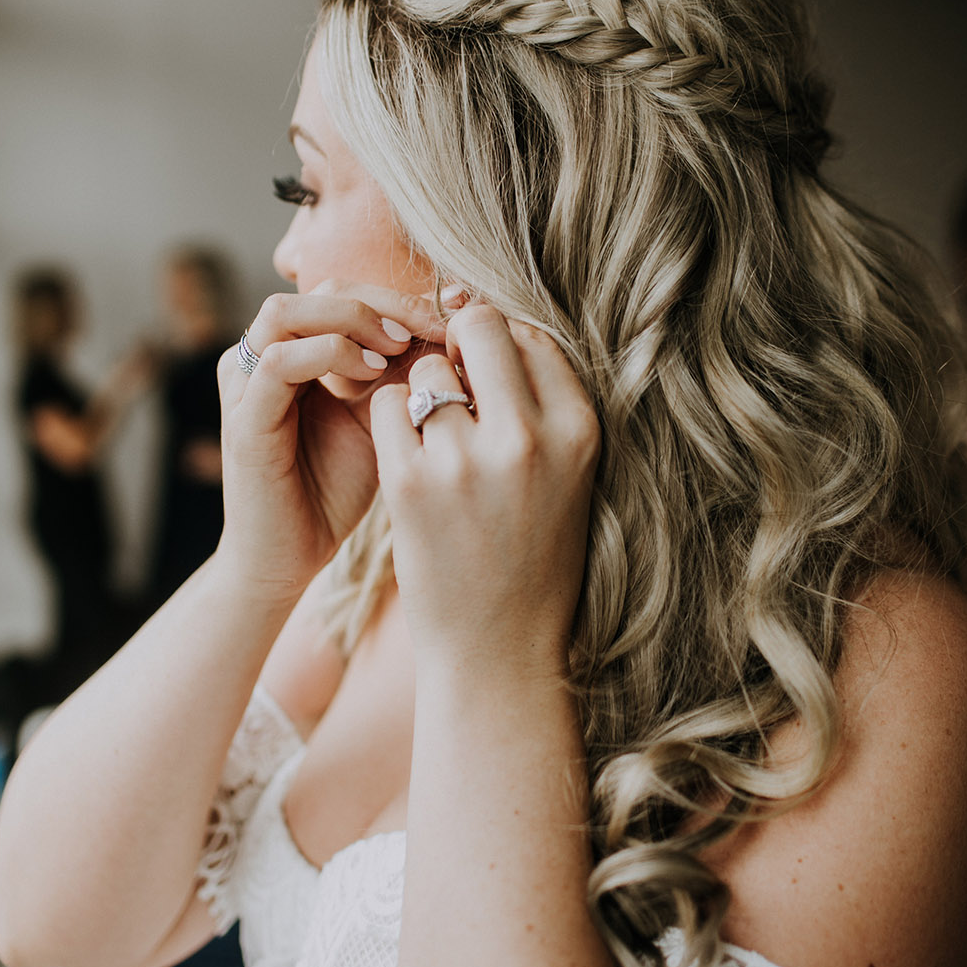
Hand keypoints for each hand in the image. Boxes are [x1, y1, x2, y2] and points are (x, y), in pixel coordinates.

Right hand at [216, 285, 447, 595]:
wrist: (291, 558)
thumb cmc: (336, 490)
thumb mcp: (383, 418)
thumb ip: (404, 371)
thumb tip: (460, 325)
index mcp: (296, 350)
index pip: (347, 291)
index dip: (403, 296)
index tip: (456, 315)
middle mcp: (262, 357)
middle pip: (321, 288)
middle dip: (385, 302)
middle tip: (433, 329)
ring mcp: (246, 385)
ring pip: (287, 311)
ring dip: (352, 320)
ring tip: (400, 348)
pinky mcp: (244, 420)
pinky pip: (277, 362)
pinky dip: (328, 354)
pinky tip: (372, 376)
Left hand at [370, 305, 601, 683]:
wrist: (499, 649)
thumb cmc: (533, 556)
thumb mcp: (569, 474)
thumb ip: (540, 403)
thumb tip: (480, 317)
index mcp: (579, 430)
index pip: (532, 334)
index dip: (500, 346)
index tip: (486, 376)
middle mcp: (529, 439)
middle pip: (479, 327)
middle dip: (458, 346)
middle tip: (453, 387)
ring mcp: (466, 460)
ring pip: (427, 370)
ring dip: (422, 395)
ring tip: (437, 447)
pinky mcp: (410, 484)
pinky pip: (386, 405)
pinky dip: (389, 423)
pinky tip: (407, 461)